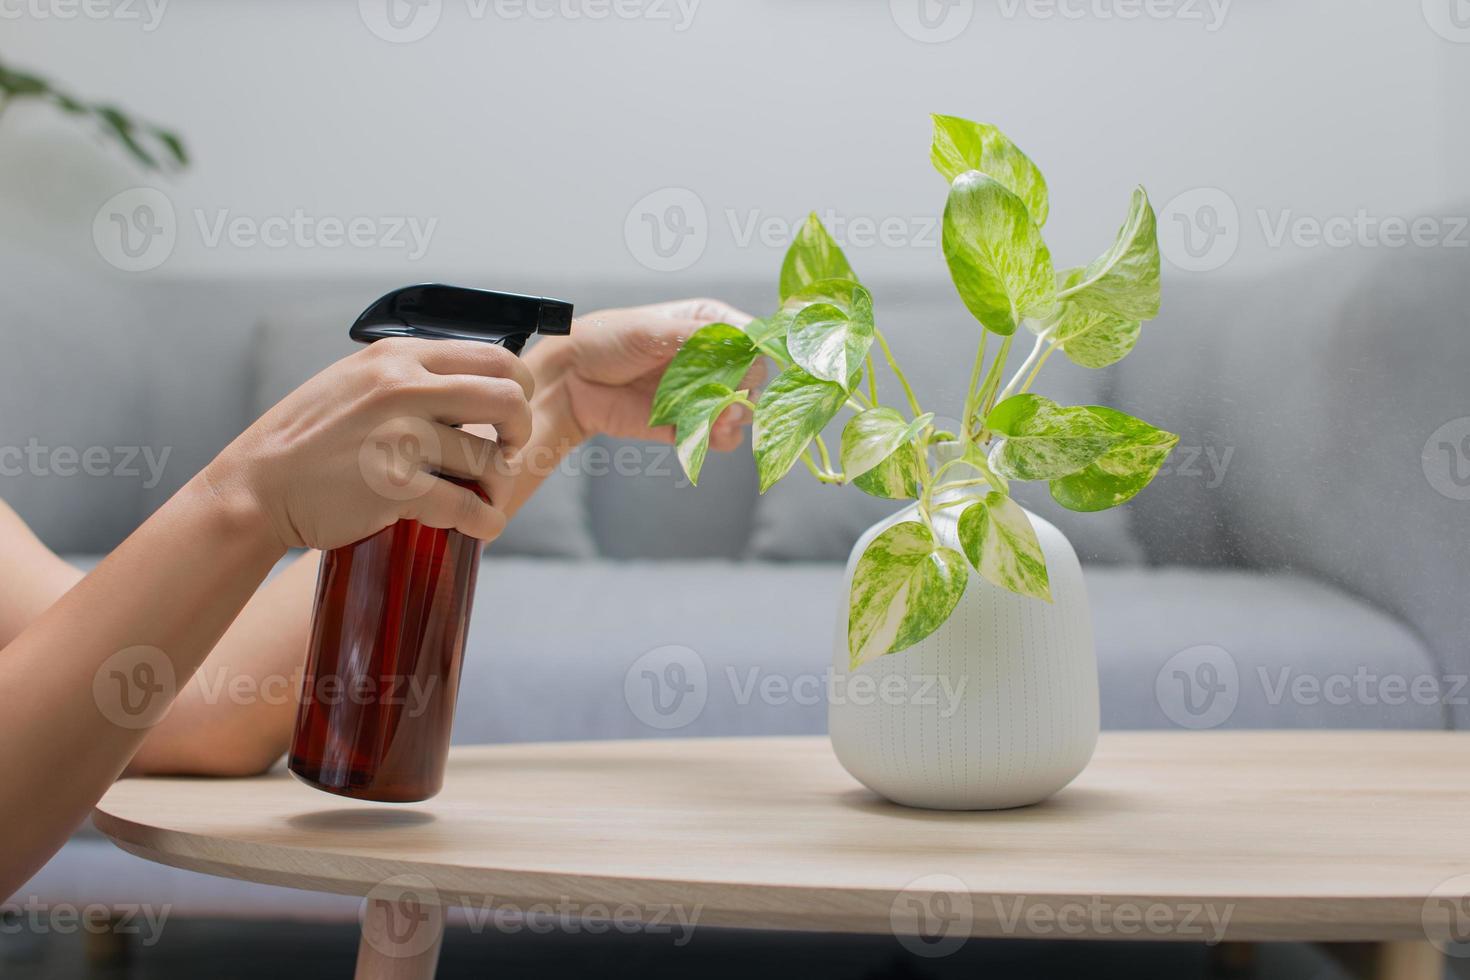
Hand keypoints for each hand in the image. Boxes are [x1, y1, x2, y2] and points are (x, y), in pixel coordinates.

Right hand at [207, 339, 534, 550]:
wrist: (256, 488)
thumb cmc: (308, 439)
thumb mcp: (355, 381)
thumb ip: (409, 375)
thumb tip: (473, 382)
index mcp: (397, 358)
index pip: (494, 356)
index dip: (518, 386)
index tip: (512, 411)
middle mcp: (402, 389)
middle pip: (507, 400)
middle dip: (520, 430)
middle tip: (510, 450)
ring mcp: (399, 438)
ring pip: (489, 460)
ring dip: (498, 485)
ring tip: (484, 497)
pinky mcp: (395, 487)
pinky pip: (466, 506)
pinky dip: (484, 521)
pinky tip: (482, 526)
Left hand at [526, 298, 764, 448]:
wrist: (570, 380)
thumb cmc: (606, 340)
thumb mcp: (650, 329)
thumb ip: (697, 338)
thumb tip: (742, 345)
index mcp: (707, 325)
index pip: (750, 338)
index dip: (754, 353)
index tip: (746, 367)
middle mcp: (710, 360)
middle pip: (752, 378)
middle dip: (744, 390)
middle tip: (729, 399)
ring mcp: (700, 394)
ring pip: (741, 411)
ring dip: (735, 418)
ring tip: (719, 420)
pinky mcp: (687, 425)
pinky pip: (718, 438)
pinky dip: (719, 439)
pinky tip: (708, 435)